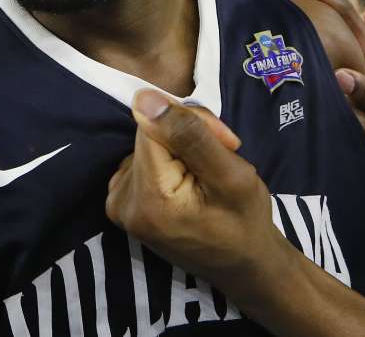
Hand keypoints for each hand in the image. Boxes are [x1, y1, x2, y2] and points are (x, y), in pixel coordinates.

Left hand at [106, 90, 283, 287]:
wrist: (243, 265)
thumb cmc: (245, 223)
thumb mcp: (232, 176)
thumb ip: (190, 136)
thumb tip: (142, 99)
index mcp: (147, 199)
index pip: (155, 124)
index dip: (194, 123)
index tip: (227, 144)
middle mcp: (122, 202)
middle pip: (150, 134)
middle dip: (189, 137)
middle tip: (224, 157)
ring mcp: (118, 204)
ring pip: (148, 144)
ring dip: (182, 149)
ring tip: (209, 175)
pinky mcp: (122, 203)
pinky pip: (144, 159)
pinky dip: (170, 163)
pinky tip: (191, 182)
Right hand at [279, 0, 364, 156]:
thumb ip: (364, 89)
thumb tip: (340, 76)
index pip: (342, 9)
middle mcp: (351, 48)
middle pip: (323, 16)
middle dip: (296, 4)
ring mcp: (341, 62)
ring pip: (314, 36)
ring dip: (291, 26)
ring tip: (261, 19)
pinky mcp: (333, 76)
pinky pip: (310, 58)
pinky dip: (292, 52)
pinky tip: (271, 55)